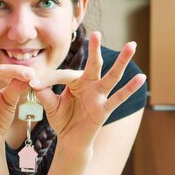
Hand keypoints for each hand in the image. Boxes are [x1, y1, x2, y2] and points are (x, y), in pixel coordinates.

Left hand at [30, 31, 145, 145]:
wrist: (71, 141)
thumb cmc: (63, 120)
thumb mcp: (51, 107)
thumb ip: (44, 95)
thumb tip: (35, 83)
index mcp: (76, 82)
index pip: (63, 75)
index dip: (47, 79)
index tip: (34, 84)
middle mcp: (90, 85)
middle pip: (94, 64)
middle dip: (95, 50)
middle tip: (96, 33)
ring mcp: (99, 96)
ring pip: (111, 76)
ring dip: (121, 61)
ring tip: (132, 45)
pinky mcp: (104, 109)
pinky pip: (118, 98)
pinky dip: (130, 88)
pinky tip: (141, 77)